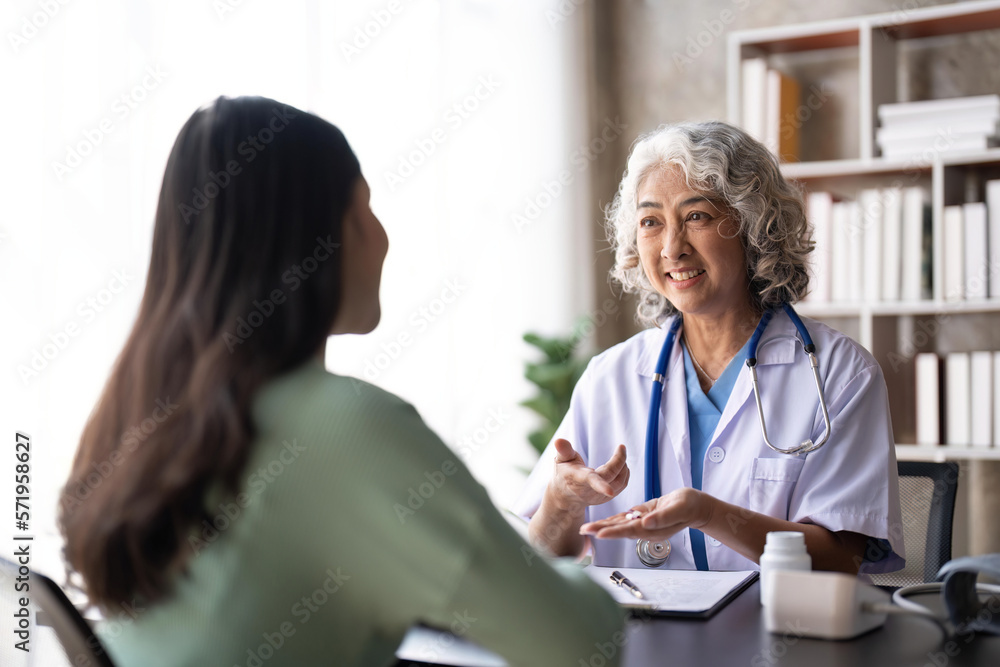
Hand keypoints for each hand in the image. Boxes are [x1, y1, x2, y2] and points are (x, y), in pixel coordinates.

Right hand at [545, 439, 628, 513]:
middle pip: (609, 477)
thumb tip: (558, 441)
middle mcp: (589, 490)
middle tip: (621, 448)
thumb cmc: (564, 473)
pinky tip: (621, 465)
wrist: (565, 496)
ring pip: (619, 483)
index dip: (600, 485)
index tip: (610, 491)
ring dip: (623, 467)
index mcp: (577, 479)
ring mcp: (598, 497)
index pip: (589, 481)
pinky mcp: (606, 499)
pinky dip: (625, 473)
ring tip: (621, 455)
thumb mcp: (560, 460)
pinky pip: (621, 486)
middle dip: (618, 461)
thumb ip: (563, 450)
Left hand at [578, 487, 715, 541]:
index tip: (599, 533)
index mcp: (653, 529)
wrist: (695, 506)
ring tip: (587, 528)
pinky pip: (625, 520)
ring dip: (603, 527)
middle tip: (583, 530)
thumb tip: (645, 523)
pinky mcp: (643, 517)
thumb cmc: (689, 506)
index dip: (613, 532)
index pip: (629, 530)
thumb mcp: (679, 508)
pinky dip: (613, 522)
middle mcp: (646, 529)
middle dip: (601, 530)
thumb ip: (663, 517)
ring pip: (620, 526)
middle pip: (620, 530)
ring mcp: (644, 525)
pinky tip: (602, 523)